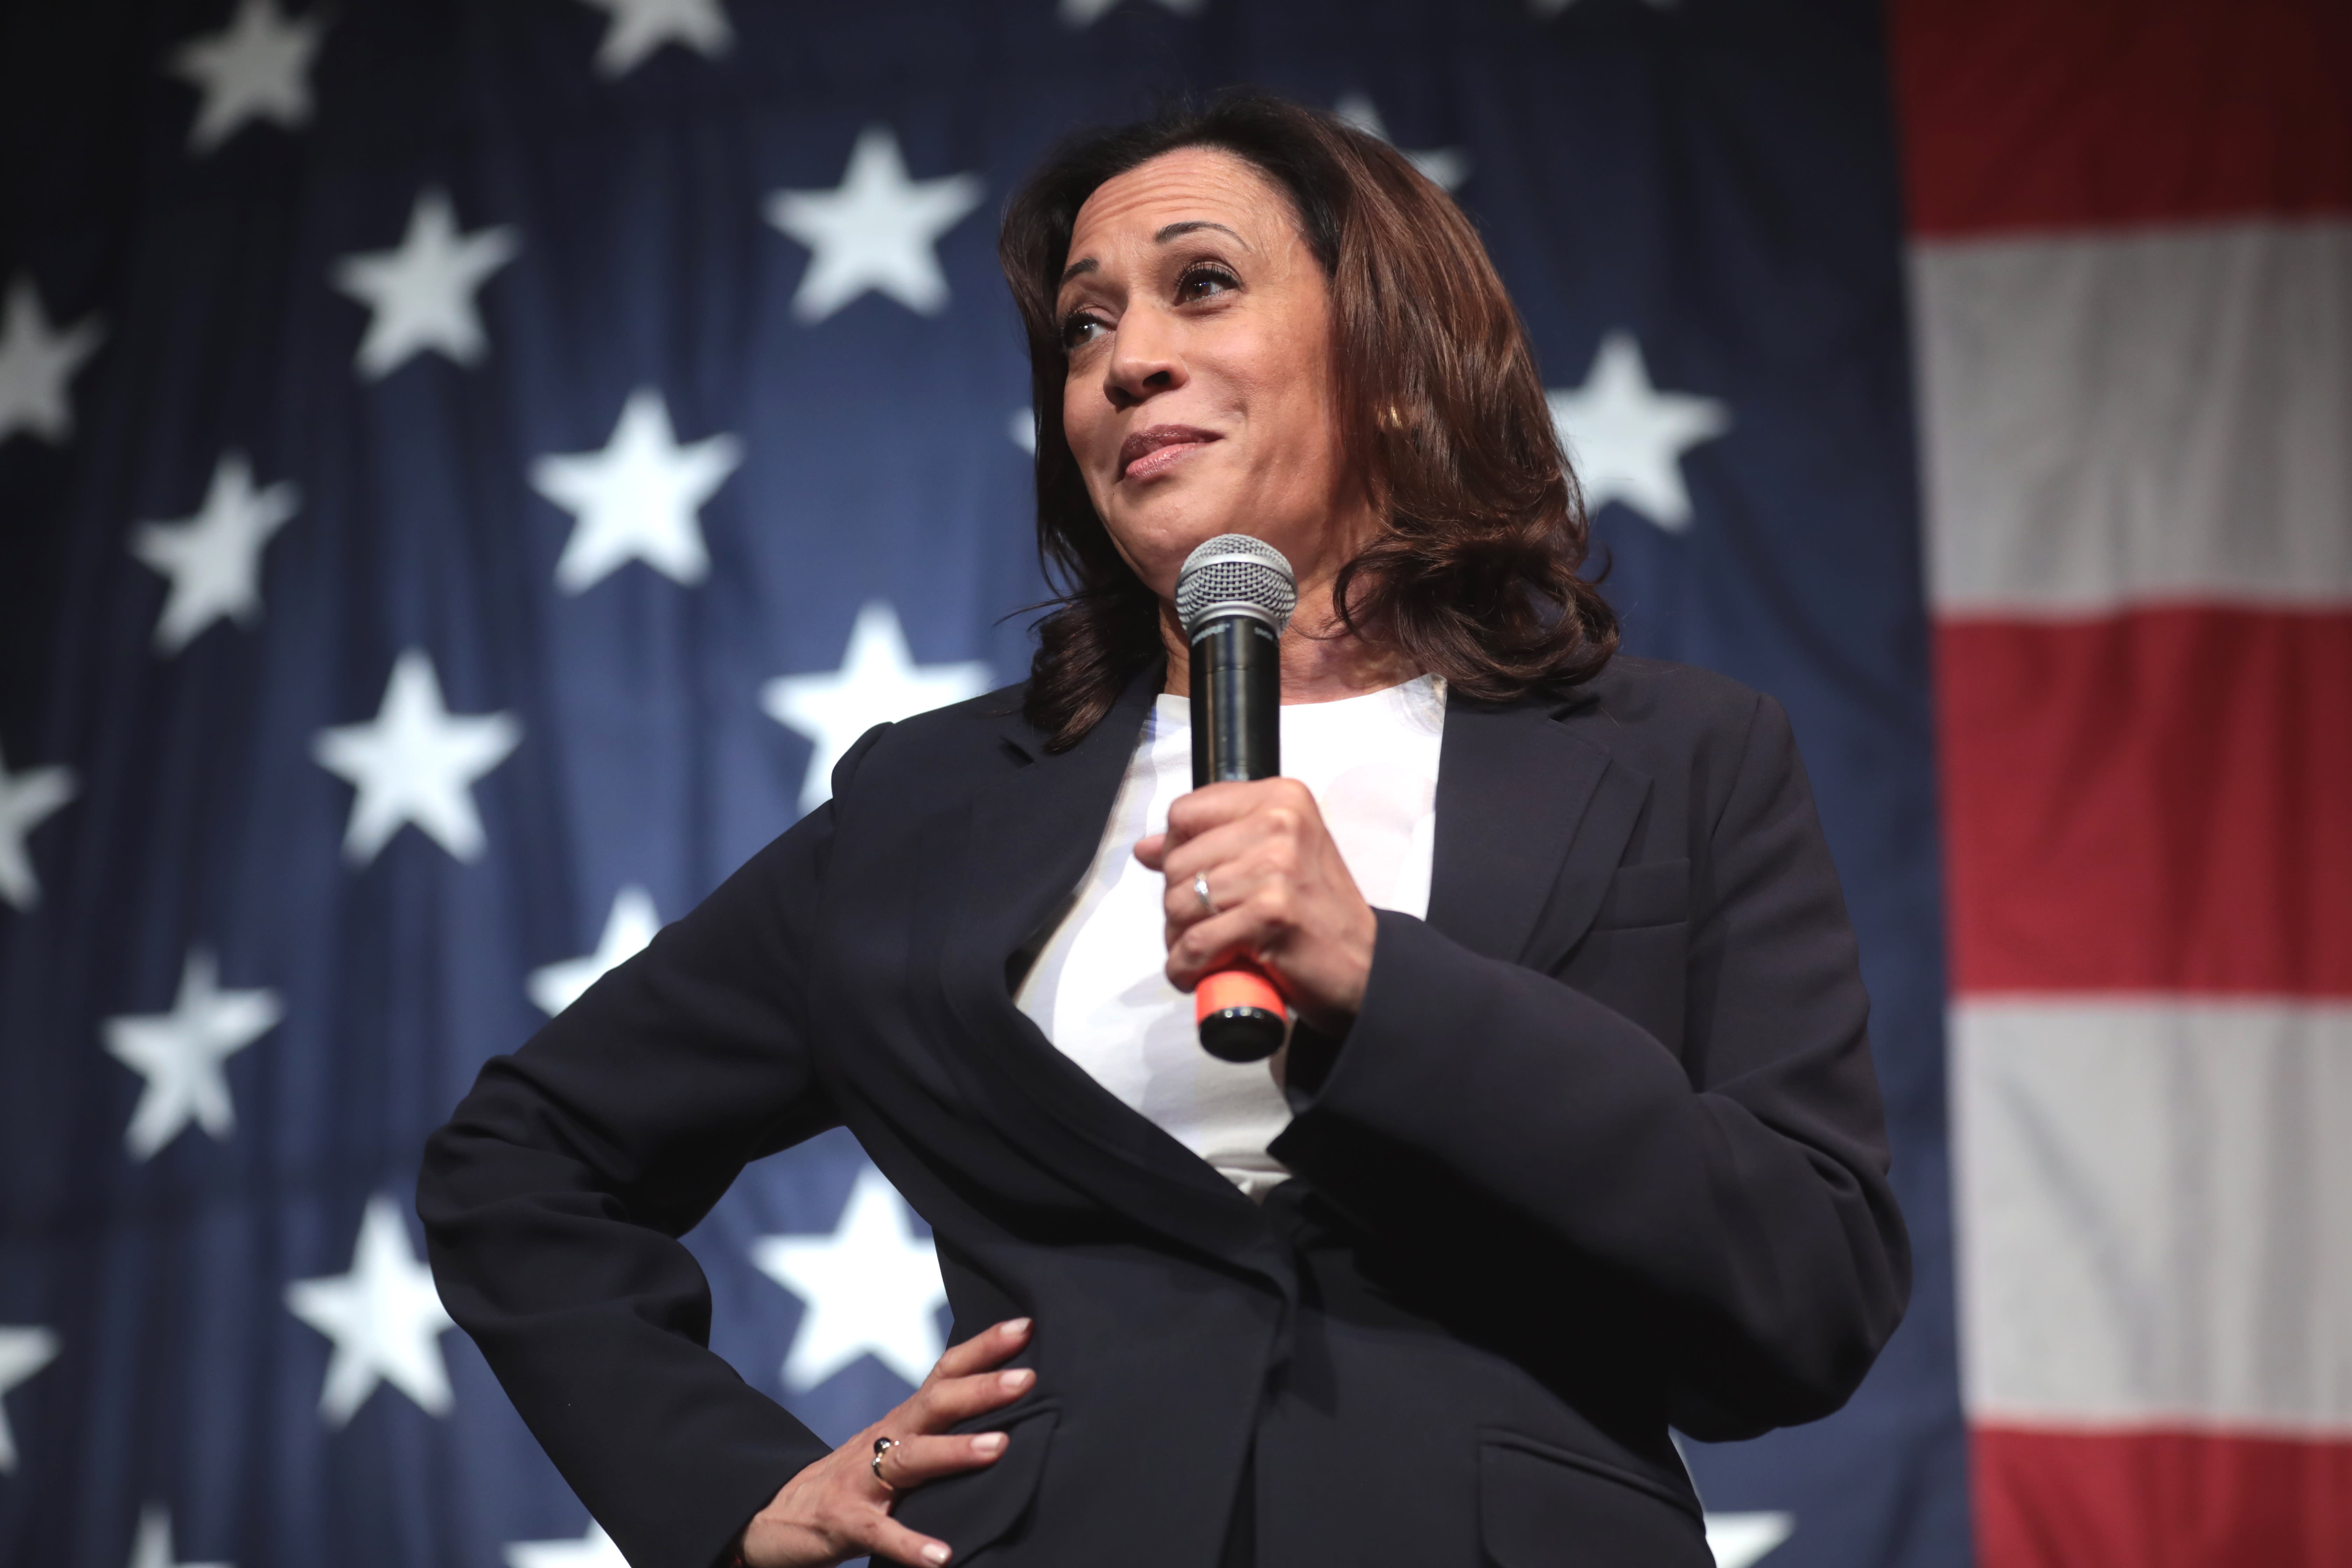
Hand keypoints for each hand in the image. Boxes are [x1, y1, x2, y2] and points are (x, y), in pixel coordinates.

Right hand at [736, 1318, 1035, 1566]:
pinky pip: (880, 1533)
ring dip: (955, 1451)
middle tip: (1026, 1378)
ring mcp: (862, 1480)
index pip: (944, 1373)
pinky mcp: (845, 1522)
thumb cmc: (854, 1479)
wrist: (776, 1516)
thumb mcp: (895, 1445)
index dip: (982, 1349)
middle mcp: (884, 1440)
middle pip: (934, 1404)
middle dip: (980, 1390)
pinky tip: (941, 1556)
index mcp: (902, 1420)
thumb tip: (1009, 1419)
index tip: (1026, 1327)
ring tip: (1000, 1447)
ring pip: (910, 1458)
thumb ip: (938, 1431)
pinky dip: (910, 1544)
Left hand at [1136, 777, 1377, 1034]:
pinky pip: (1195, 944)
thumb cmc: (1318, 913)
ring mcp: (1276, 868)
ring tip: (1207, 949)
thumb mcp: (1272, 859)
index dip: (1177, 851)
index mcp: (1281, 799)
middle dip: (1180, 903)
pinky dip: (1187, 967)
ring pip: (1180, 903)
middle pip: (1177, 861)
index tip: (1199, 877)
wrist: (1366, 965)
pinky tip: (1199, 972)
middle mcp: (1280, 824)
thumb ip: (1213, 844)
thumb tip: (1147, 847)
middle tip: (1206, 924)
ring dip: (1181, 938)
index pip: (1185, 812)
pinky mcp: (1271, 914)